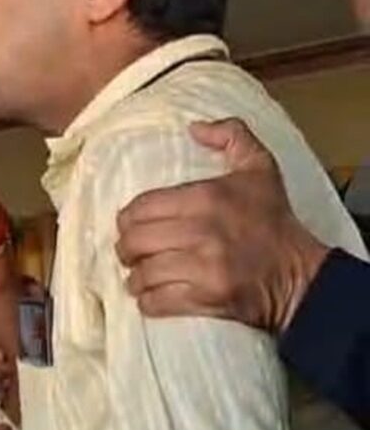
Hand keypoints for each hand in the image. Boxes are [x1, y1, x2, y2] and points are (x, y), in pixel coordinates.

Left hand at [115, 118, 328, 333]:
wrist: (303, 276)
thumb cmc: (274, 221)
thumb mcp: (260, 168)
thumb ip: (232, 136)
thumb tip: (194, 127)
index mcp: (207, 198)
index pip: (141, 208)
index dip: (127, 219)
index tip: (130, 226)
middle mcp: (202, 231)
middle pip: (134, 241)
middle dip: (125, 249)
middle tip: (131, 253)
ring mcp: (204, 268)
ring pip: (142, 274)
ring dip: (135, 278)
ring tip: (139, 276)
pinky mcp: (207, 299)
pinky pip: (157, 301)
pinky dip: (147, 302)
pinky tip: (150, 296)